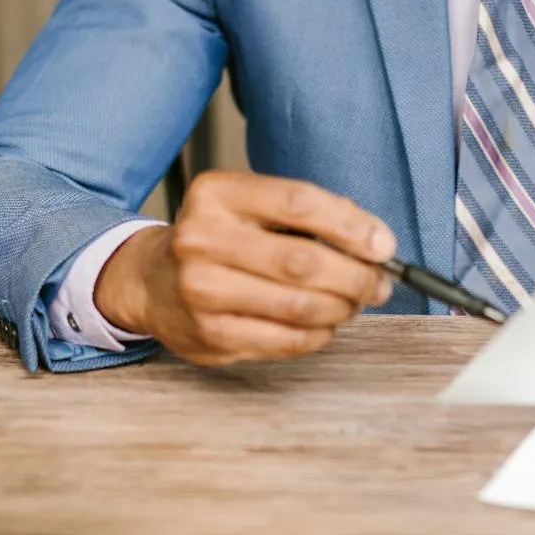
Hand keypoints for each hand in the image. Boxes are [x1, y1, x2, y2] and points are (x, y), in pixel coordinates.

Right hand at [94, 171, 396, 366]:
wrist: (150, 281)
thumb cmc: (218, 239)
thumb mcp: (248, 205)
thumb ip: (306, 215)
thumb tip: (375, 243)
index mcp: (216, 194)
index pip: (299, 202)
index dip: (352, 225)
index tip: (383, 244)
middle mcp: (202, 239)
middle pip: (303, 261)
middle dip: (356, 276)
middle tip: (380, 282)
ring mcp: (202, 292)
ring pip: (299, 306)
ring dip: (342, 308)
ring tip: (354, 302)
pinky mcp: (210, 336)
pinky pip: (286, 340)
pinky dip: (319, 334)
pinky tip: (325, 324)